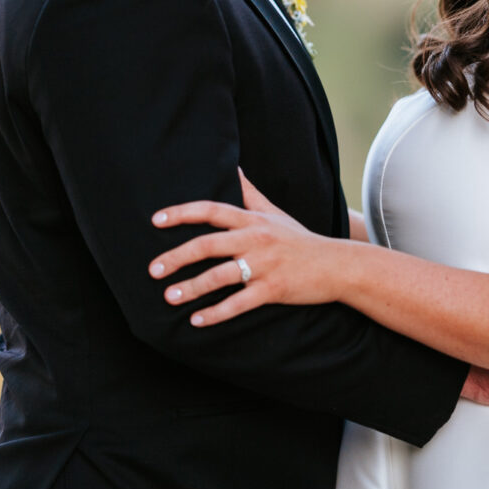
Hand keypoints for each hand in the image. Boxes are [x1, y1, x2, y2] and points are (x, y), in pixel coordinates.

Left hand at [150, 170, 343, 326]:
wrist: (336, 265)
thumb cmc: (300, 239)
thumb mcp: (275, 213)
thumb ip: (250, 193)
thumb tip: (234, 166)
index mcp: (252, 220)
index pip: (211, 210)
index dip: (181, 213)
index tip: (155, 220)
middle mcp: (256, 239)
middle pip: (208, 244)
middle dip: (177, 257)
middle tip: (153, 269)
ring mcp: (264, 265)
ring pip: (220, 276)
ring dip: (191, 288)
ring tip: (168, 297)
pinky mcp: (273, 290)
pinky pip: (239, 303)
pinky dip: (216, 313)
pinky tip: (196, 321)